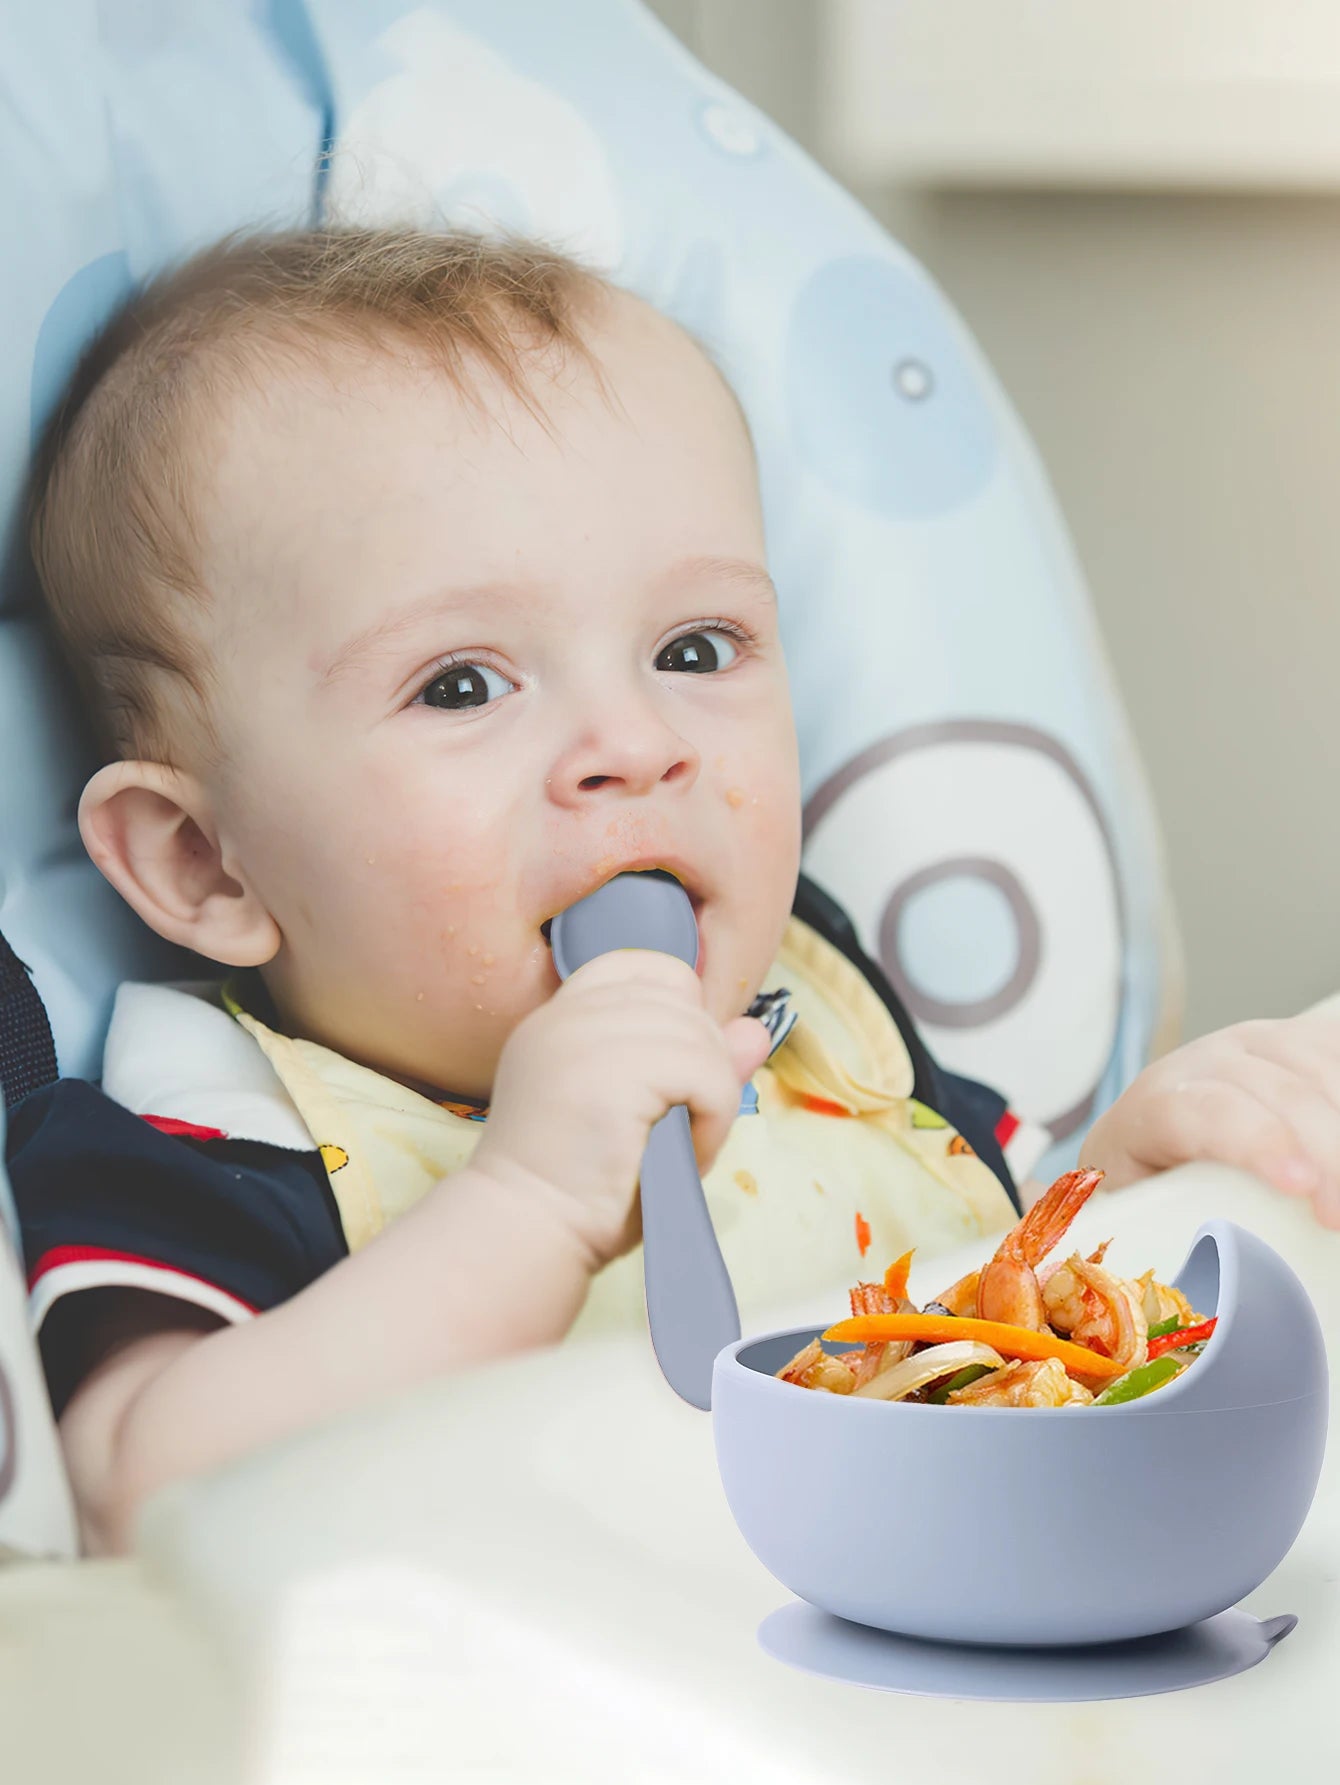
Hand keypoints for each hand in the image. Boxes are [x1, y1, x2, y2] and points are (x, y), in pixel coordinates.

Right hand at [471, 951, 772, 1269]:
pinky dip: (712, 1120)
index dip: (678, 1010)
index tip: (670, 1076)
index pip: (643, 966)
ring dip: (709, 1097)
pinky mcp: (610, 1071)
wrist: (522, 1238)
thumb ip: (697, 1066)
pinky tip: (686, 1157)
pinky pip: (706, 1074)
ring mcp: (582, 1036)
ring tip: (681, 1150)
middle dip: (701, 1061)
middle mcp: (565, 1015)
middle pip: (680, 997)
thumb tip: (754, 1031)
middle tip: (679, 1129)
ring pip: (699, 1036)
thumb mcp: (645, 1117)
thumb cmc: (574, 1194)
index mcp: (559, 1019)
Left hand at [1082, 1014, 1339, 1227]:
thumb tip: (1174, 1293)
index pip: (1198, 1112)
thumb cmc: (1154, 1183)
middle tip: (1336, 1215)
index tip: (1301, 1185)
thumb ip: (1157, 1235)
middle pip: (1274, 1092)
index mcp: (1153, 1108)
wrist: (1158, 1129)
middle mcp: (1204, 1064)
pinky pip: (1333, 1054)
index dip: (1254, 1142)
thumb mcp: (1140, 1208)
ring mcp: (1254, 1046)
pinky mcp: (1295, 1043)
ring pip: (1314, 1068)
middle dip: (1322, 1151)